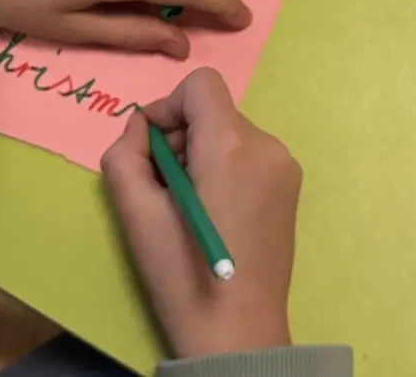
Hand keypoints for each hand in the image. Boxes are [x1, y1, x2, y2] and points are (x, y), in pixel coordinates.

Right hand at [101, 69, 301, 359]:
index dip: (168, 106)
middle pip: (213, 112)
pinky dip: (224, 170)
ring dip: (201, 156)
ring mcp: (285, 167)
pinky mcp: (291, 189)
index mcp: (232, 145)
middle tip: (162, 188)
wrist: (237, 330)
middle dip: (180, 138)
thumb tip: (140, 127)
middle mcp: (267, 146)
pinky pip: (248, 157)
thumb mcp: (134, 211)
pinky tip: (212, 214)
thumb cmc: (182, 272)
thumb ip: (125, 153)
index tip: (151, 148)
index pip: (201, 84)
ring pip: (230, 135)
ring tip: (186, 207)